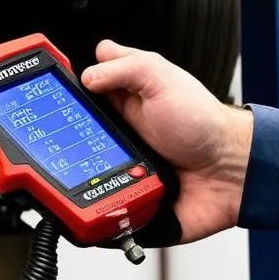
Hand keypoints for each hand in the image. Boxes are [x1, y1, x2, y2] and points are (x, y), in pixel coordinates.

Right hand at [82, 40, 252, 242]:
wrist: (232, 173)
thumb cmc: (205, 125)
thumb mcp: (162, 78)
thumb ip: (124, 67)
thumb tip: (86, 74)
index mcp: (121, 105)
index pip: (80, 99)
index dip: (63, 101)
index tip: (46, 103)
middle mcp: (117, 137)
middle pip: (71, 143)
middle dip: (62, 148)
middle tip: (63, 146)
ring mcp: (120, 170)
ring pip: (80, 179)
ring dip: (79, 181)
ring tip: (89, 176)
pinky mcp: (127, 201)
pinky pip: (100, 211)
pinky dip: (96, 212)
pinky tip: (99, 205)